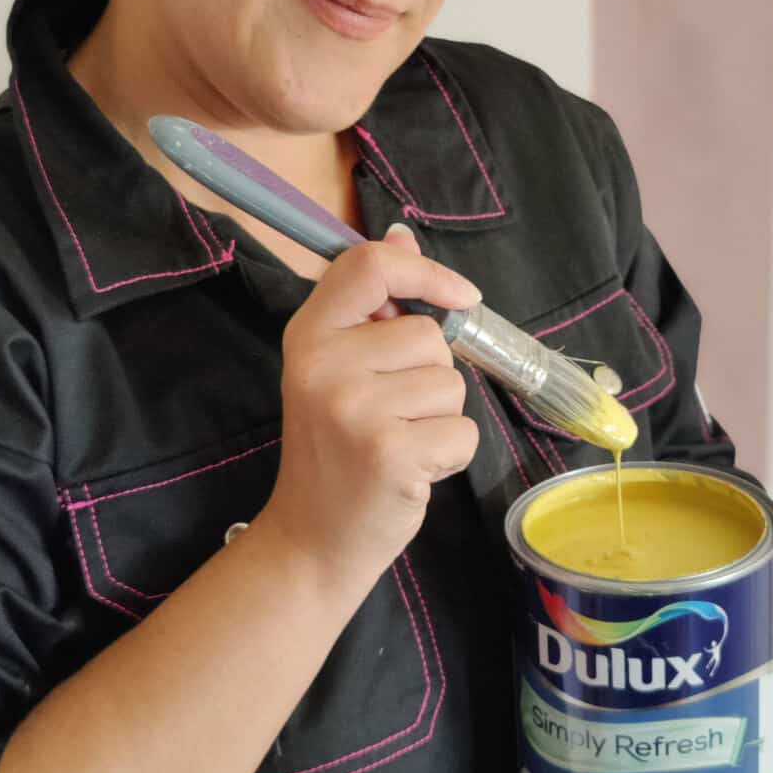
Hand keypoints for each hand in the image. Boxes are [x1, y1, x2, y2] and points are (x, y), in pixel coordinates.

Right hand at [265, 223, 480, 581]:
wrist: (311, 540)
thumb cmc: (336, 449)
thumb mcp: (339, 369)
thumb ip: (372, 305)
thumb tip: (403, 232)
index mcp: (309, 335)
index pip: (369, 265)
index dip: (425, 271)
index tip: (460, 298)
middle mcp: (323, 365)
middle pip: (429, 335)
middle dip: (432, 376)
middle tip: (391, 414)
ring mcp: (354, 409)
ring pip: (452, 384)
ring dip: (441, 417)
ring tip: (399, 441)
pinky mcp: (390, 452)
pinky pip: (463, 430)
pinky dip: (451, 454)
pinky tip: (412, 469)